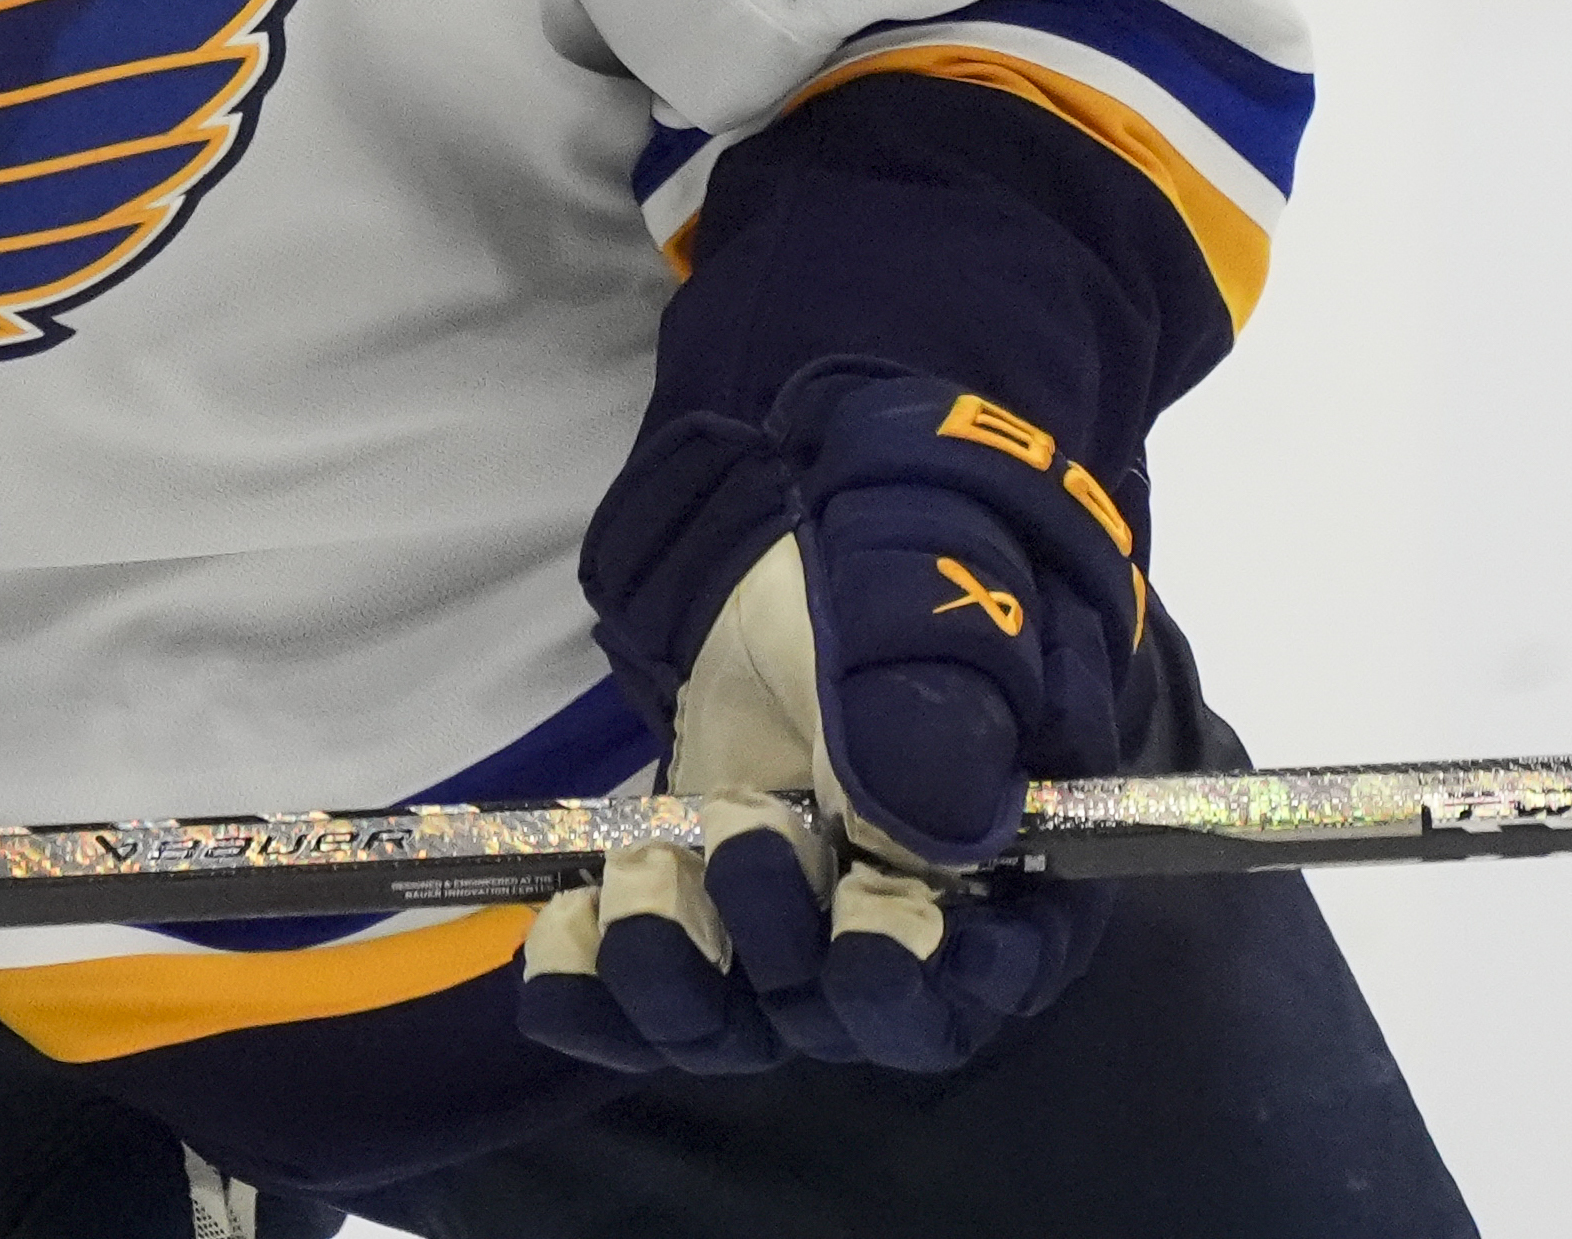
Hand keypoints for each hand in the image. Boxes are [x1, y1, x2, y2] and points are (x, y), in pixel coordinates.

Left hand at [524, 369, 1140, 1075]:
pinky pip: (638, 1005)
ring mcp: (795, 932)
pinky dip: (587, 990)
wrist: (803, 545)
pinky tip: (562, 925)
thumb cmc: (907, 569)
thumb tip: (925, 840)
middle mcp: (907, 925)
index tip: (864, 928)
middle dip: (778, 941)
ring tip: (643, 861)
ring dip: (670, 969)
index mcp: (1009, 860)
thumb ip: (935, 720)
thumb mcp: (934, 614)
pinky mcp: (702, 918)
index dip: (923, 980)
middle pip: (842, 1017)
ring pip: (733, 1025)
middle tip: (743, 830)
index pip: (984, 980)